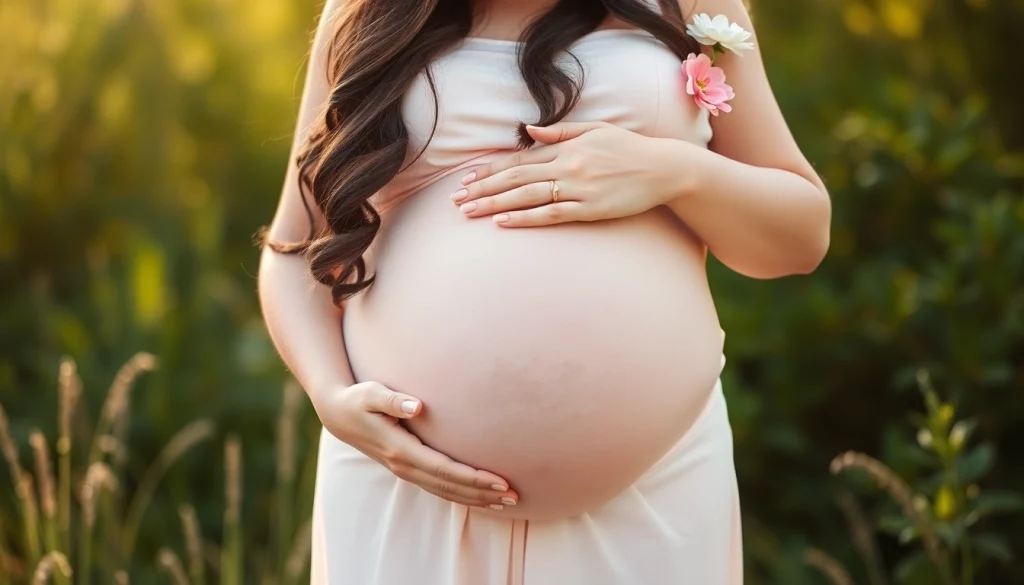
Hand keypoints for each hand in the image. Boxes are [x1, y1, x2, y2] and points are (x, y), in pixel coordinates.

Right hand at [311, 381, 517, 508]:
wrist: (338, 414)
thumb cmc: (358, 398)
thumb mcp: (370, 393)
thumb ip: (392, 399)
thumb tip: (416, 406)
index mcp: (400, 450)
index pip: (444, 469)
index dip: (473, 478)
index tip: (500, 481)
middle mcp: (404, 466)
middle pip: (450, 486)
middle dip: (483, 493)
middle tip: (515, 497)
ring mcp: (405, 471)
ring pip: (446, 492)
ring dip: (476, 498)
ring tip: (506, 502)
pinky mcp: (407, 469)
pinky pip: (439, 488)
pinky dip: (461, 494)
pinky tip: (480, 496)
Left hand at [452, 122, 696, 226]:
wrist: (664, 169)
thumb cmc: (630, 149)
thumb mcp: (595, 130)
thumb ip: (560, 131)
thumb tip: (526, 130)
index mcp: (566, 147)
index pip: (519, 159)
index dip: (490, 169)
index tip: (466, 179)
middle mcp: (568, 166)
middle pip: (515, 178)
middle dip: (483, 189)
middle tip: (456, 200)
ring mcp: (578, 189)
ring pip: (527, 196)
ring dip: (495, 204)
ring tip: (469, 212)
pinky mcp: (590, 209)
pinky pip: (551, 215)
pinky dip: (525, 217)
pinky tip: (503, 221)